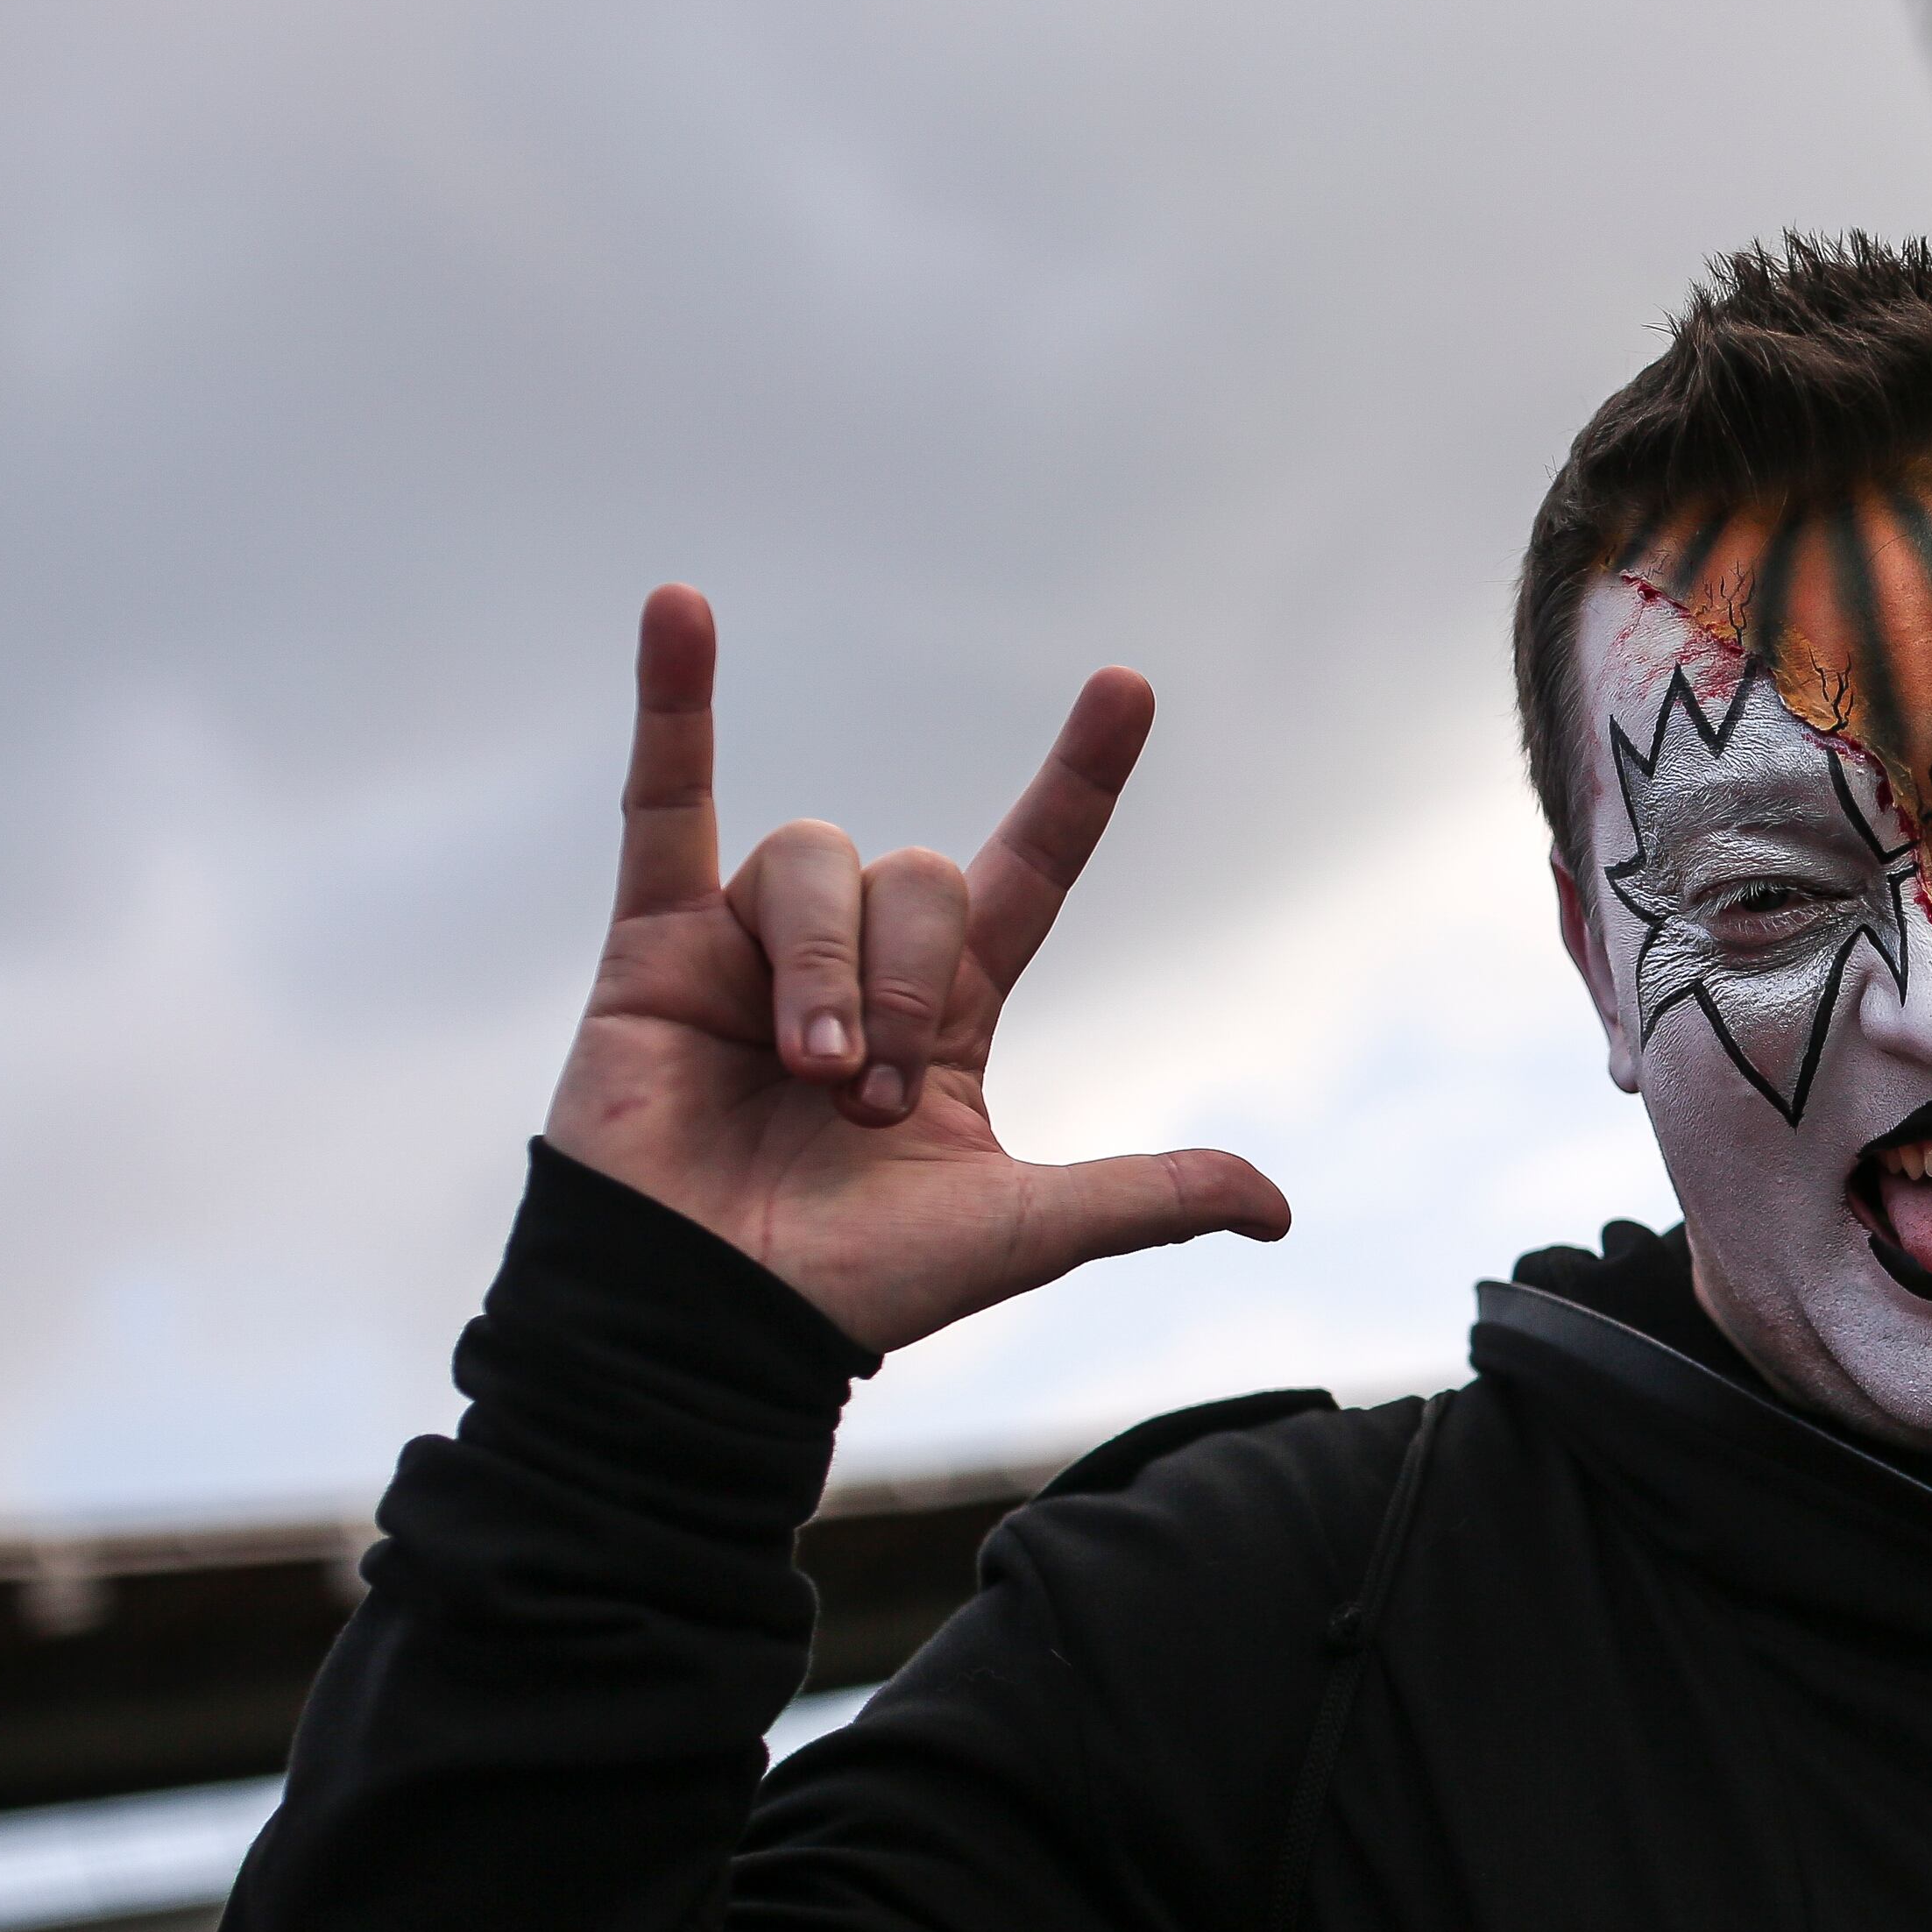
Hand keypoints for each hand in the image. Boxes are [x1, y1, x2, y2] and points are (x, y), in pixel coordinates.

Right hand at [544, 586, 1288, 1351]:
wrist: (709, 1321)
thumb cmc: (856, 1286)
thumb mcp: (1023, 1230)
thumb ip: (1145, 1197)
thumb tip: (1277, 1210)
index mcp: (951, 1016)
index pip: (1030, 870)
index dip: (1077, 785)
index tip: (1127, 689)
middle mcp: (858, 967)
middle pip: (920, 876)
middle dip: (907, 984)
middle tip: (862, 1099)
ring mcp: (752, 949)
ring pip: (817, 861)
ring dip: (825, 964)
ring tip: (801, 1073)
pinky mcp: (654, 949)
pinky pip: (663, 804)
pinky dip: (672, 707)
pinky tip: (677, 610)